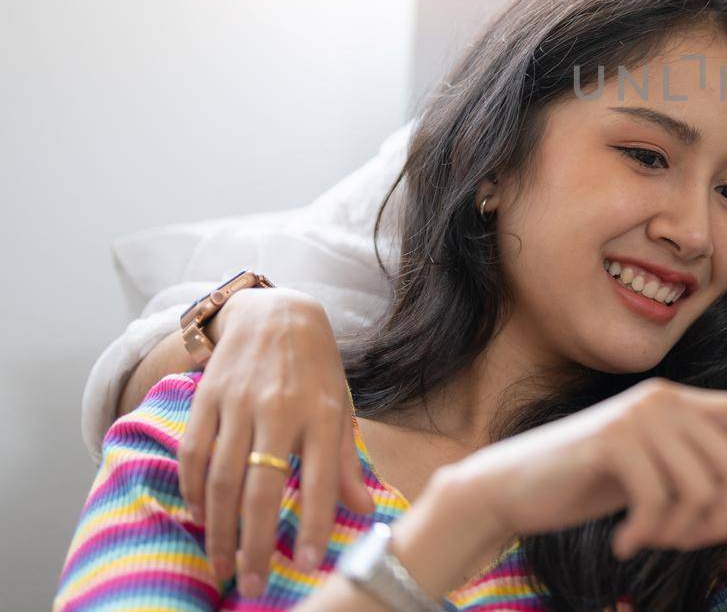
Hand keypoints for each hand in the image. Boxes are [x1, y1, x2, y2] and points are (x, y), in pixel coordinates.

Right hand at [175, 288, 374, 597]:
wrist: (275, 311)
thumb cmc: (315, 368)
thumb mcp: (340, 406)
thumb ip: (346, 460)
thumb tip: (364, 508)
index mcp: (321, 412)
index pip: (320, 479)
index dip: (316, 524)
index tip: (311, 564)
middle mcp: (280, 408)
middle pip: (262, 488)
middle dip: (256, 543)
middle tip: (252, 585)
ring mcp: (239, 402)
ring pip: (222, 478)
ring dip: (219, 530)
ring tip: (222, 567)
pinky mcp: (207, 397)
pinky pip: (193, 453)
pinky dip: (192, 491)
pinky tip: (199, 519)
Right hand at [447, 379, 726, 561]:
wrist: (509, 487)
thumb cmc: (584, 483)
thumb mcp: (649, 468)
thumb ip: (691, 461)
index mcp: (678, 401)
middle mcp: (665, 399)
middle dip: (719, 521)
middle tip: (682, 543)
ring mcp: (639, 416)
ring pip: (702, 490)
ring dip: (679, 533)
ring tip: (647, 539)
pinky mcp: (613, 442)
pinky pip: (660, 502)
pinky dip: (646, 535)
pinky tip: (623, 543)